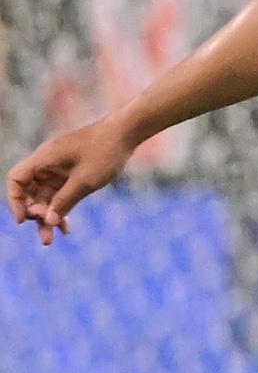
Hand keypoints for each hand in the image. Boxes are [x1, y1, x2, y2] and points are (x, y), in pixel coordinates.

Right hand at [6, 119, 136, 245]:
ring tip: (52, 239)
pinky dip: (62, 208)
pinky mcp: (72, 173)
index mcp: (43, 159)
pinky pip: (60, 193)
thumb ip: (64, 201)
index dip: (15, 200)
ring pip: (46, 196)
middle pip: (30, 192)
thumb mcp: (85, 181)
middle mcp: (47, 163)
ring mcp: (59, 168)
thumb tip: (47, 221)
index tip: (24, 219)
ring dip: (48, 216)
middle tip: (45, 237)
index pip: (16, 180)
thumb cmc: (105, 151)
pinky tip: (66, 227)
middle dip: (35, 215)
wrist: (127, 132)